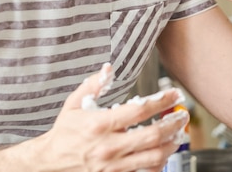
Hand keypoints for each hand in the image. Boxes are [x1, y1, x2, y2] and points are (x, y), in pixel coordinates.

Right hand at [35, 64, 188, 171]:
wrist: (48, 164)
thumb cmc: (64, 134)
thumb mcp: (73, 105)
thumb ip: (92, 85)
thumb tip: (108, 68)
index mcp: (100, 125)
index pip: (139, 111)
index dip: (161, 101)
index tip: (173, 94)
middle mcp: (109, 146)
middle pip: (152, 135)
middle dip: (173, 123)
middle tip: (182, 114)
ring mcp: (113, 166)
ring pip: (153, 157)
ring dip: (171, 144)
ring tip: (178, 134)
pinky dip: (158, 164)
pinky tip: (163, 154)